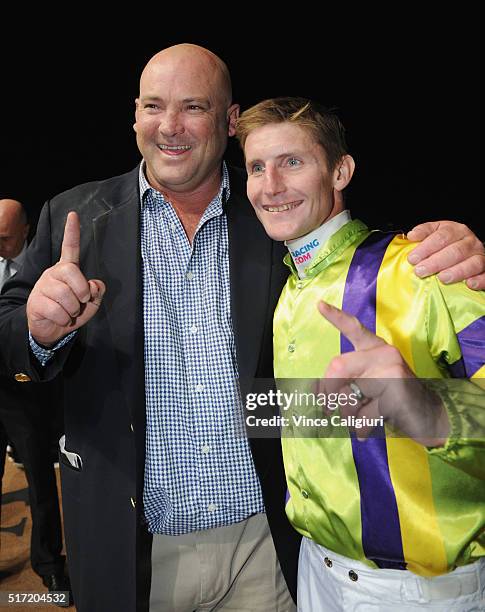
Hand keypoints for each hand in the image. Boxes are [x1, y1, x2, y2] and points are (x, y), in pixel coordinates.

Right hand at [27, 212, 105, 346]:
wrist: (51, 330)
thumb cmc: (71, 312)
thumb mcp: (90, 303)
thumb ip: (97, 292)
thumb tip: (95, 285)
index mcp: (67, 270)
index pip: (70, 247)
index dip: (72, 232)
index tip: (73, 215)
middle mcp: (53, 274)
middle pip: (73, 272)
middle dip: (82, 291)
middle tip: (81, 301)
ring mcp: (43, 287)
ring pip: (67, 296)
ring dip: (74, 309)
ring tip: (69, 311)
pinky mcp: (36, 301)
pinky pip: (58, 311)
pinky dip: (64, 319)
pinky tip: (60, 318)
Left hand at [316, 301, 449, 445]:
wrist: (431, 416)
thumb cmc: (393, 400)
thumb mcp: (368, 387)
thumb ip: (347, 384)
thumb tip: (322, 397)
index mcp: (374, 348)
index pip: (353, 328)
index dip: (335, 316)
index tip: (319, 304)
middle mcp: (383, 353)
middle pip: (337, 366)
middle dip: (328, 392)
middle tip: (326, 411)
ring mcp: (391, 370)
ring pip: (349, 394)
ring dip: (348, 415)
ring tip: (361, 419)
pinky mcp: (396, 391)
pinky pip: (363, 414)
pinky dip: (361, 427)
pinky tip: (370, 428)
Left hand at [406, 221, 484, 289]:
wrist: (467, 248)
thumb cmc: (447, 243)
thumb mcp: (435, 232)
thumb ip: (424, 232)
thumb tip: (412, 236)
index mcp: (456, 230)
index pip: (442, 236)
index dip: (426, 247)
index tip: (413, 258)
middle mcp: (470, 242)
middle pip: (455, 251)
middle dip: (436, 262)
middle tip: (420, 271)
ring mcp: (480, 256)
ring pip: (473, 263)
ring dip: (457, 271)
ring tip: (442, 278)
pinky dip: (480, 280)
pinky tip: (469, 284)